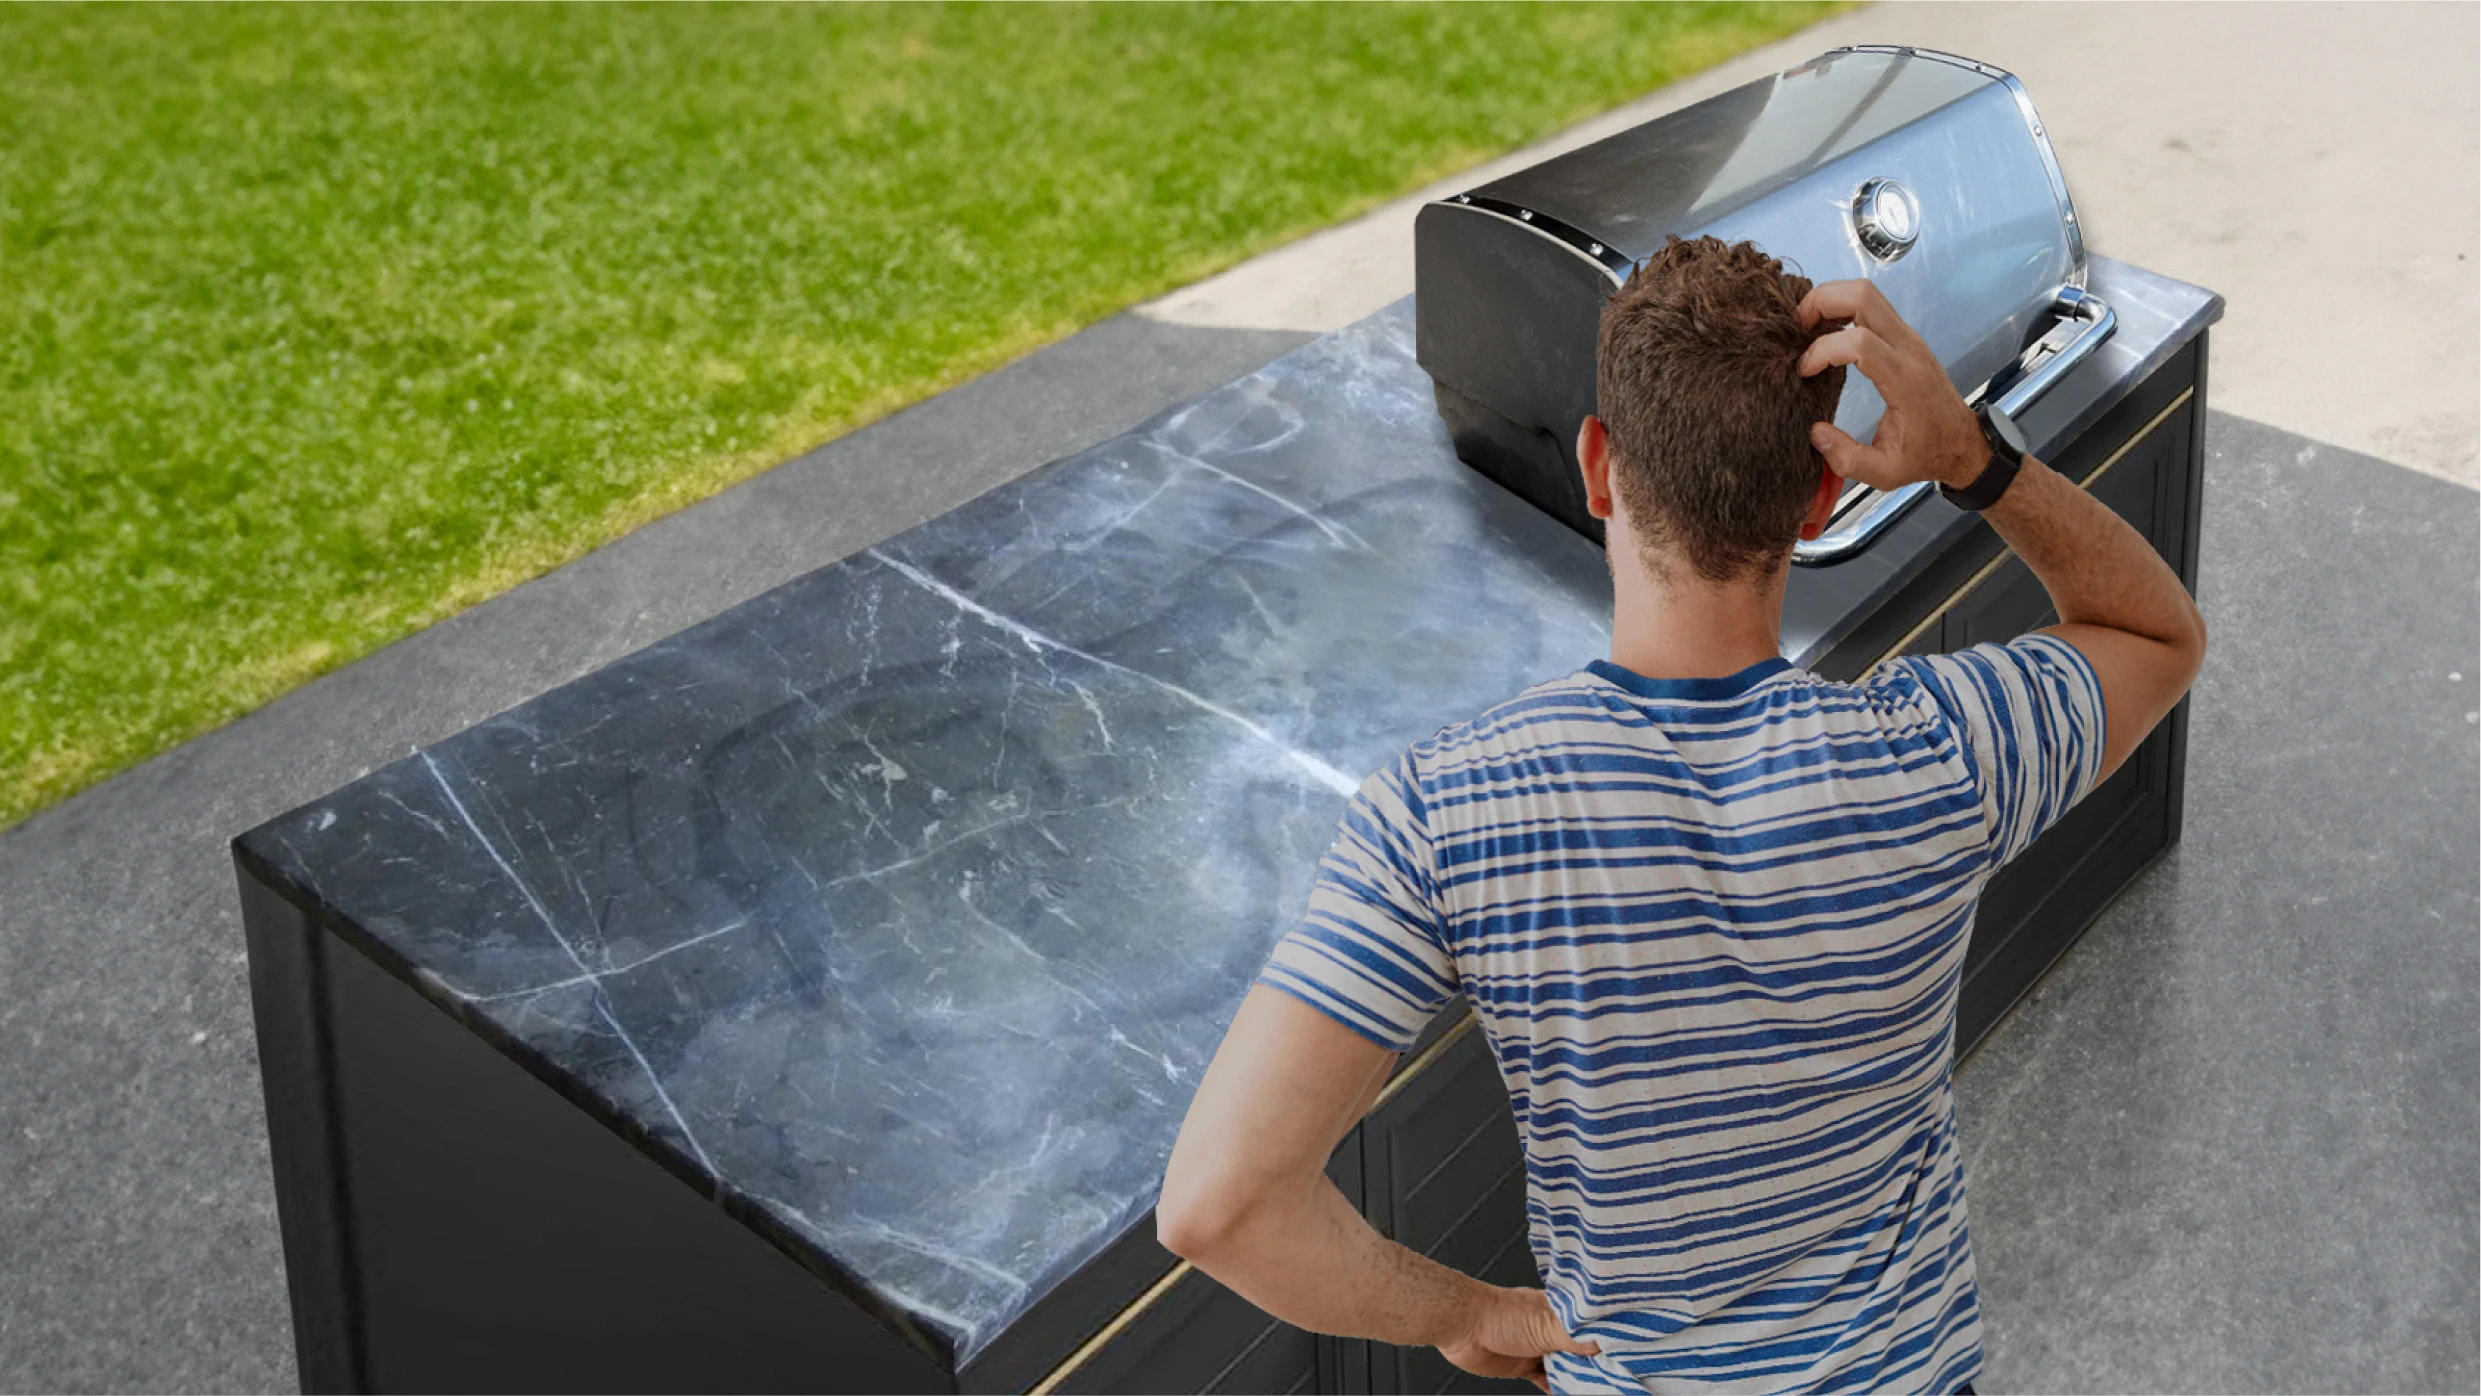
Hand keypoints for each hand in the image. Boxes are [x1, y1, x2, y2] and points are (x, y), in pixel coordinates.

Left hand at [1434, 1284, 1599, 1393]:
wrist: (1464, 1326)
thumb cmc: (1503, 1315)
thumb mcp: (1548, 1325)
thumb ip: (1578, 1337)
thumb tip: (1607, 1342)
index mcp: (1562, 1312)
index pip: (1594, 1328)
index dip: (1609, 1342)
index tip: (1627, 1357)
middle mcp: (1553, 1328)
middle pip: (1582, 1351)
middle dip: (1596, 1365)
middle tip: (1615, 1380)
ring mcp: (1539, 1348)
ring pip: (1566, 1367)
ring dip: (1577, 1379)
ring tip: (1596, 1389)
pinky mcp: (1525, 1365)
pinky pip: (1547, 1380)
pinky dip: (1557, 1388)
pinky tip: (1568, 1394)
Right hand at [1795, 278, 1986, 492]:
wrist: (1962, 441)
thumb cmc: (1926, 455)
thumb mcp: (1885, 472)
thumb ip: (1847, 459)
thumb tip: (1814, 432)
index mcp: (1905, 380)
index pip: (1860, 342)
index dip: (1823, 350)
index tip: (1804, 371)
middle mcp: (1909, 348)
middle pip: (1863, 297)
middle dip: (1821, 303)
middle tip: (1796, 329)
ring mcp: (1908, 337)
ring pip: (1867, 293)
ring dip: (1830, 299)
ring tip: (1806, 327)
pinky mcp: (1904, 336)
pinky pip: (1871, 305)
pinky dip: (1842, 307)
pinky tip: (1825, 331)